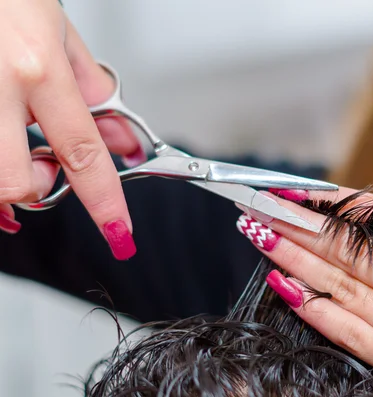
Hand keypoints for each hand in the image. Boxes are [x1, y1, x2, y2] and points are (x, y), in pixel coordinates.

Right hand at [0, 0, 142, 258]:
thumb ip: (93, 92)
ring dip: (1, 173)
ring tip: (12, 138)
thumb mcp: (59, 32)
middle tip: (41, 166)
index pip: (82, 151)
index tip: (119, 232)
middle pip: (11, 182)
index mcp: (35, 66)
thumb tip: (123, 142)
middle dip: (32, 188)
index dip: (104, 201)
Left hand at [235, 187, 372, 395]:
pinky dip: (310, 306)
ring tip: (258, 231)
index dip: (329, 202)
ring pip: (338, 289)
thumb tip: (356, 213)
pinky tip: (282, 283)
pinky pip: (346, 333)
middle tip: (258, 202)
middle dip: (296, 223)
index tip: (294, 187)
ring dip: (292, 257)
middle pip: (348, 253)